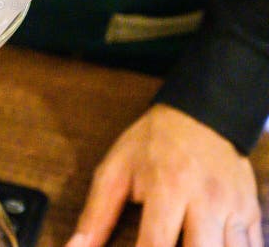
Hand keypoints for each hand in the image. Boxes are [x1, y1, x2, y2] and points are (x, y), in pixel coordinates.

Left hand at [68, 104, 261, 246]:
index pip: (155, 246)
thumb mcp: (115, 170)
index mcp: (168, 188)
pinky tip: (206, 246)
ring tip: (180, 244)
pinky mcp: (251, 213)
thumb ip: (96, 215)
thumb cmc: (152, 143)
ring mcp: (235, 208)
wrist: (200, 115)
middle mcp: (207, 200)